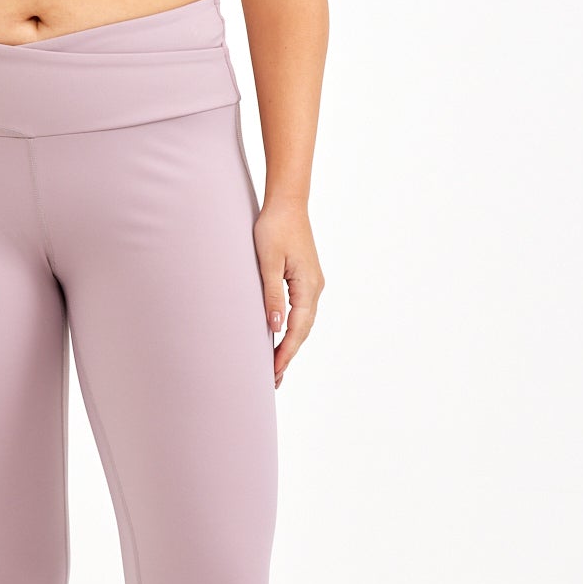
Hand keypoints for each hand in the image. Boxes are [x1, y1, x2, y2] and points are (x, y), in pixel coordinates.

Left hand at [253, 197, 323, 388]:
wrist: (287, 203)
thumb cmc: (274, 228)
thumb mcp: (267, 262)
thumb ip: (272, 294)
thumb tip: (275, 326)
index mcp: (308, 286)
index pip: (298, 329)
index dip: (285, 352)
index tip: (273, 371)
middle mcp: (315, 287)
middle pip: (304, 330)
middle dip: (289, 355)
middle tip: (273, 380)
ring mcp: (312, 283)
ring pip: (304, 322)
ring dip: (291, 344)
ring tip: (276, 366)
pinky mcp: (305, 278)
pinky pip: (301, 311)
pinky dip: (292, 328)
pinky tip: (282, 337)